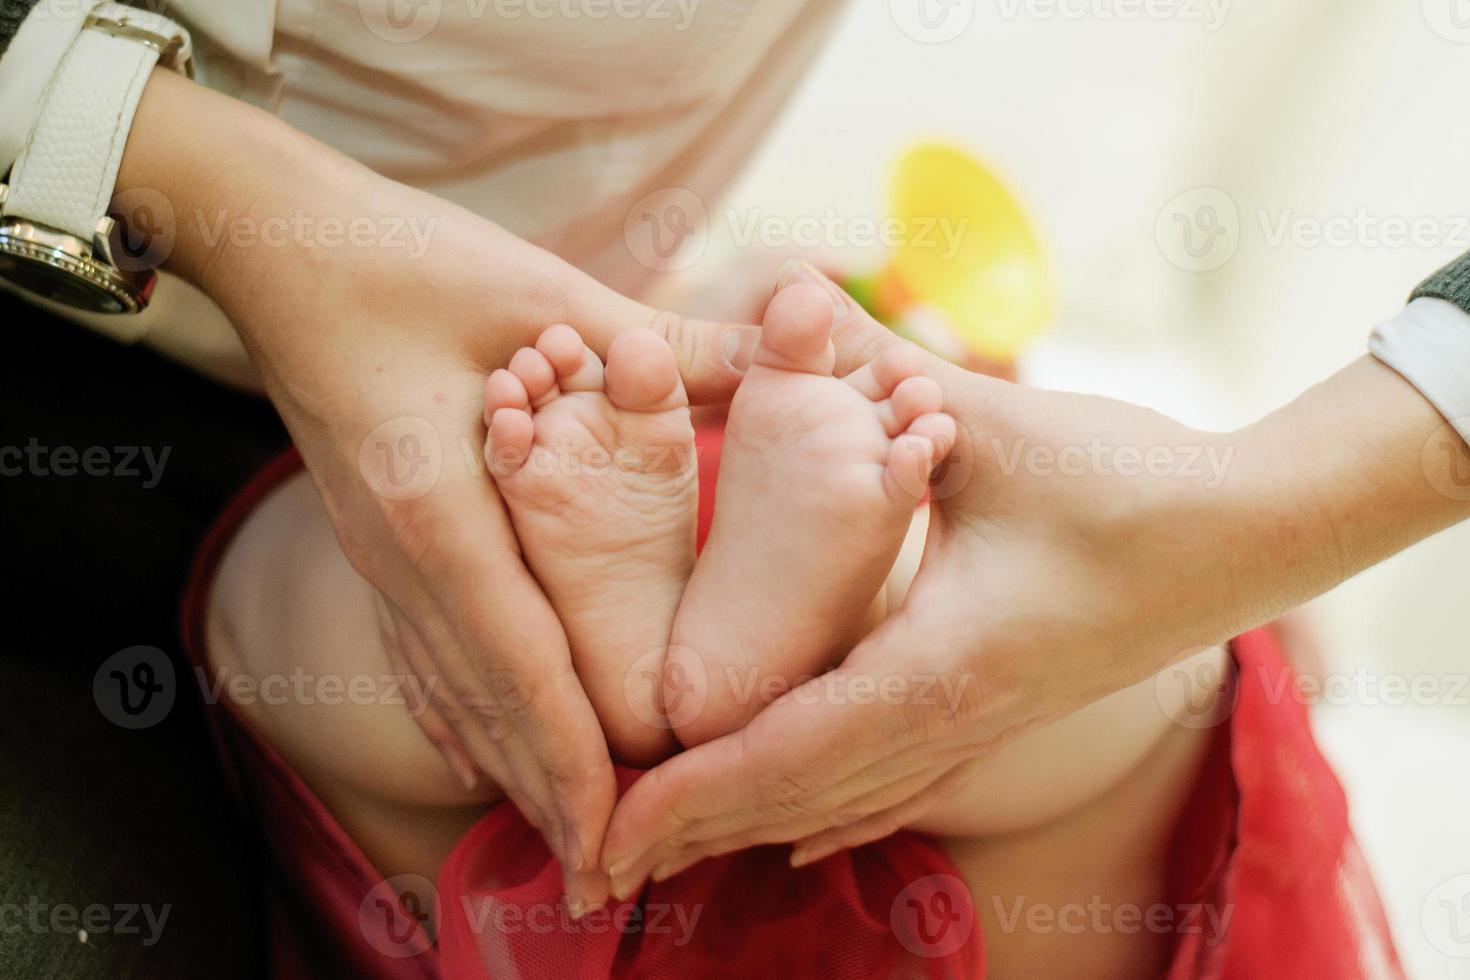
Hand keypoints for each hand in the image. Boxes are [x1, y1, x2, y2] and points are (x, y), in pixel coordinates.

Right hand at [121, 71, 757, 908]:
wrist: (281, 251)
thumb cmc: (406, 264)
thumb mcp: (539, 294)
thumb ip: (663, 347)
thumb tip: (786, 357)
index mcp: (440, 510)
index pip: (519, 665)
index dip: (570, 758)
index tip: (614, 835)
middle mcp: (401, 558)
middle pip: (483, 710)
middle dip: (549, 797)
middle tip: (609, 881)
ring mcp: (379, 559)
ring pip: (452, 695)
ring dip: (514, 770)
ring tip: (569, 842)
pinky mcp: (378, 546)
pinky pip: (424, 659)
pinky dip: (470, 718)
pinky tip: (492, 756)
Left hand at [599, 261, 1469, 893]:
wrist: (1250, 535)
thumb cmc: (1133, 481)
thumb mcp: (994, 421)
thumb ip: (875, 369)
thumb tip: (780, 295)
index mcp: (939, 665)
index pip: (787, 751)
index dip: (693, 793)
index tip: (612, 824)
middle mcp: (951, 720)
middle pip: (798, 799)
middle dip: (697, 827)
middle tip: (600, 855)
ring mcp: (977, 729)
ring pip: (840, 801)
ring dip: (749, 824)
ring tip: (668, 846)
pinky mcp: (993, 714)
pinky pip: (889, 786)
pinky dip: (823, 812)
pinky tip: (792, 838)